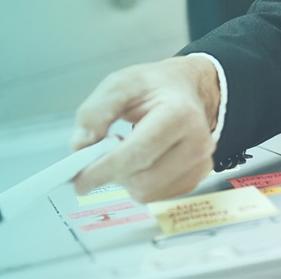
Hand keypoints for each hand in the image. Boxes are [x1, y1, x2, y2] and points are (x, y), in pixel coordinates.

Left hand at [70, 57, 220, 202]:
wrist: (188, 89)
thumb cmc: (154, 86)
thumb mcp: (120, 84)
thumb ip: (95, 112)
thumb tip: (80, 147)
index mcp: (179, 113)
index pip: (138, 152)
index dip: (105, 169)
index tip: (79, 181)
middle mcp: (197, 143)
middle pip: (143, 179)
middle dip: (112, 174)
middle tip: (96, 159)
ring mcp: (200, 164)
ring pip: (148, 192)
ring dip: (126, 179)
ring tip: (124, 151)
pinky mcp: (197, 179)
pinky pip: (157, 196)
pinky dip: (140, 183)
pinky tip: (140, 160)